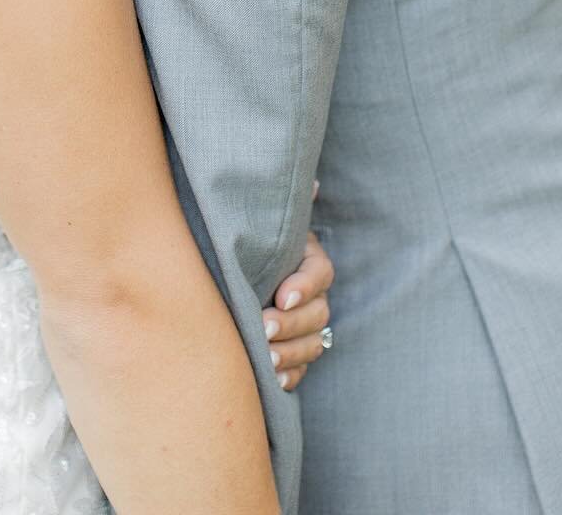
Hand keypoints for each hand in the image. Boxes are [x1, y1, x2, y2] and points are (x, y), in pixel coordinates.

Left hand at [260, 181, 333, 390]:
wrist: (242, 270)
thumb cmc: (252, 244)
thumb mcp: (262, 224)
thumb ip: (276, 206)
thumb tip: (309, 182)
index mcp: (309, 260)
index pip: (320, 273)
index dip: (304, 286)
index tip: (282, 296)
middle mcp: (315, 295)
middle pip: (318, 314)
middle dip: (292, 323)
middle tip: (264, 326)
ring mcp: (309, 325)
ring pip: (314, 344)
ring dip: (291, 353)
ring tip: (265, 357)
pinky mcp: (297, 351)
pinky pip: (303, 368)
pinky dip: (291, 376)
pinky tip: (275, 380)